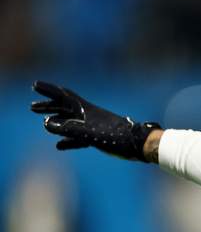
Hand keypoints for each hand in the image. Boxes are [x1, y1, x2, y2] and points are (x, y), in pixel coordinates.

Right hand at [30, 81, 160, 161]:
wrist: (138, 145)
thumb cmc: (115, 136)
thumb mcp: (88, 133)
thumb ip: (67, 128)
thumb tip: (46, 123)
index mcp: (86, 110)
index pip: (64, 96)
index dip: (49, 90)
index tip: (35, 85)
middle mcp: (88, 115)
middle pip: (65, 107)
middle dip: (49, 106)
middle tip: (32, 106)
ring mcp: (93, 126)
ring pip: (70, 122)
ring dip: (56, 121)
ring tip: (42, 122)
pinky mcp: (99, 137)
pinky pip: (78, 138)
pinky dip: (68, 140)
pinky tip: (59, 146)